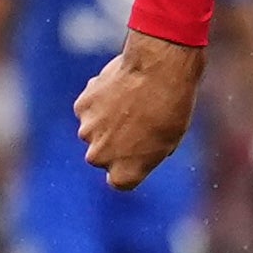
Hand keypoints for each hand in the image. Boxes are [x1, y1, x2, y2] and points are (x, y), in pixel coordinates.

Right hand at [76, 33, 205, 190]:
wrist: (157, 70)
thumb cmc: (171, 108)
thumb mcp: (169, 140)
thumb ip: (145, 153)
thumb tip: (134, 148)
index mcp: (124, 174)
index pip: (119, 181)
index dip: (130, 165)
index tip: (140, 151)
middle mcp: (100, 158)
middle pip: (103, 156)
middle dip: (114, 143)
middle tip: (136, 121)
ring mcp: (87, 132)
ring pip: (93, 131)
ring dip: (105, 121)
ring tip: (130, 102)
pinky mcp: (81, 107)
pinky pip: (89, 109)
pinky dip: (99, 100)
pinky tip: (119, 88)